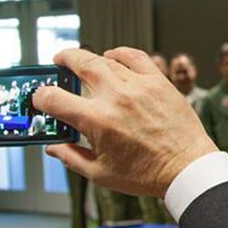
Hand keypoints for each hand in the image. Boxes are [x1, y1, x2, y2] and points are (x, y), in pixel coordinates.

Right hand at [38, 48, 216, 196]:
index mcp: (96, 121)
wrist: (187, 168)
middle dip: (62, 60)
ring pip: (104, 59)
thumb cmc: (147, 174)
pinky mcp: (158, 82)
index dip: (40, 97)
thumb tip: (52, 148)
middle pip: (78, 63)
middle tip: (58, 62)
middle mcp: (115, 98)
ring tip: (82, 63)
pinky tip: (112, 56)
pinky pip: (135, 56)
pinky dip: (120, 53)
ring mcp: (138, 86)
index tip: (42, 99)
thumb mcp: (101, 173)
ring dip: (88, 59)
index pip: (54, 98)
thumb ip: (72, 157)